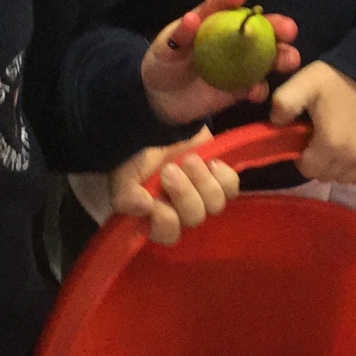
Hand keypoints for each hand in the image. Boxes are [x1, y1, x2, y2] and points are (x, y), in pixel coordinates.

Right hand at [110, 130, 240, 245]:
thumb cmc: (136, 152)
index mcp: (156, 216)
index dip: (165, 222)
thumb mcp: (124, 174)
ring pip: (214, 205)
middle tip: (169, 168)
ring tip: (190, 159)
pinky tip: (210, 162)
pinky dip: (222, 176)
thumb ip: (126, 196)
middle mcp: (181, 210)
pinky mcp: (219, 178)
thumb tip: (144, 207)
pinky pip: (231, 188)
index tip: (154, 200)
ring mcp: (202, 194)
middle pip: (194, 218)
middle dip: (183, 194)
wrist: (158, 120)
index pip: (168, 235)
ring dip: (202, 181)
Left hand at [142, 0, 299, 126]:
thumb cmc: (163, 64)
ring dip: (282, 56)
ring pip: (268, 57)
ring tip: (288, 59)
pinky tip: (255, 91)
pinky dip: (260, 89)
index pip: (223, 6)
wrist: (160, 100)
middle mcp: (233, 40)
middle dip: (278, 27)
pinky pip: (256, 88)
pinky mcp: (240, 90)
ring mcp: (240, 65)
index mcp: (214, 22)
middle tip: (289, 29)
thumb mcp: (165, 49)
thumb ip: (179, 36)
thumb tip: (192, 18)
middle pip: (261, 30)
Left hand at [269, 62, 355, 188]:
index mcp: (330, 144)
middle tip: (318, 141)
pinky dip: (355, 171)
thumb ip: (284, 103)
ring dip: (335, 168)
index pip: (307, 169)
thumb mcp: (304, 83)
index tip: (305, 140)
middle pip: (325, 176)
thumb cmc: (337, 80)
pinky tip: (350, 155)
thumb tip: (275, 124)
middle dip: (317, 163)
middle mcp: (351, 157)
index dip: (302, 156)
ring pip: (344, 179)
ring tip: (334, 147)